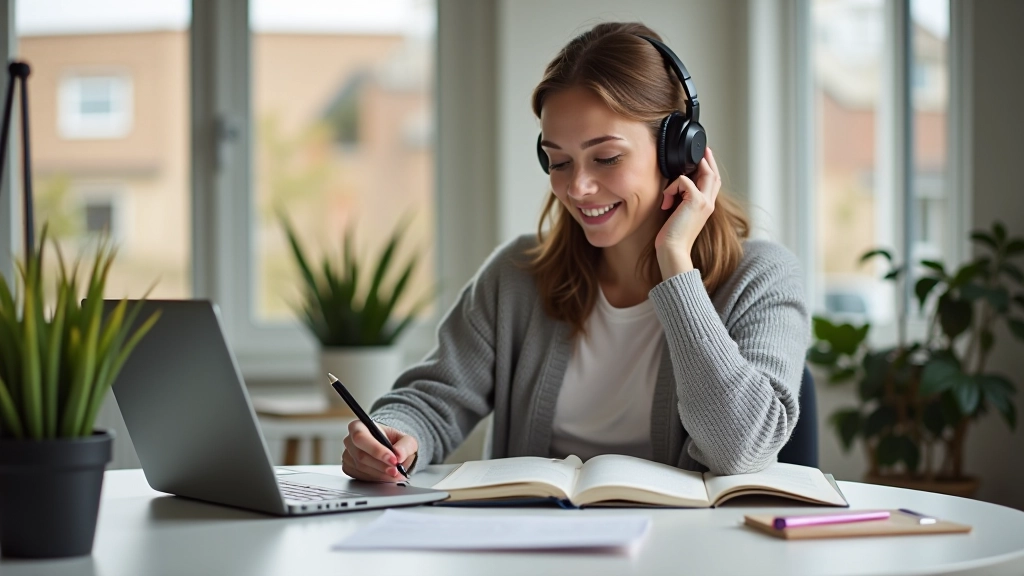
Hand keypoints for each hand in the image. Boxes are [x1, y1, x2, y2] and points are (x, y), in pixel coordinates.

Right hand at [341, 420, 417, 481]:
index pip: (361, 437)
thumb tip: (399, 454)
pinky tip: (385, 475)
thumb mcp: (405, 439)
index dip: (377, 450)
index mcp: (359, 426)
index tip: (393, 459)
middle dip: (381, 465)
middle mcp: (350, 440)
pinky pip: (360, 476)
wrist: (389, 450)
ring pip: (361, 468)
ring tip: (395, 474)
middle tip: (396, 470)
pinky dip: (375, 478)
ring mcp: (347, 455)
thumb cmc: (393, 441)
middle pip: (361, 456)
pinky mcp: (348, 468)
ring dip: (380, 474)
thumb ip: (405, 445)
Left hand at [655, 147, 721, 277]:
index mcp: (706, 207)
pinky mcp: (696, 201)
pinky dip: (672, 187)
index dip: (710, 169)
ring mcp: (705, 201)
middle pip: (714, 175)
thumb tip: (676, 187)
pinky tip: (666, 201)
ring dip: (691, 168)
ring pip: (705, 173)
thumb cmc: (672, 236)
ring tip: (680, 171)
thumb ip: (682, 200)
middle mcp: (709, 203)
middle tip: (703, 149)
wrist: (673, 249)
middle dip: (708, 159)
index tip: (703, 158)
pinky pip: (684, 181)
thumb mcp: (679, 214)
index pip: (714, 183)